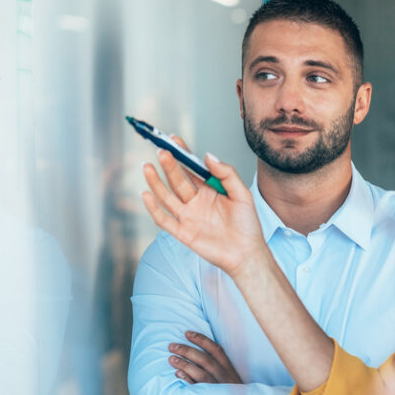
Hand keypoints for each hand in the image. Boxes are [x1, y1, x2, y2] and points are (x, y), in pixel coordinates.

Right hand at [142, 136, 268, 276]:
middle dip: (169, 166)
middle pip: (178, 180)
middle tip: (162, 151)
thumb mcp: (242, 194)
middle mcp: (196, 201)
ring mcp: (188, 217)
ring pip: (167, 197)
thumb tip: (208, 156)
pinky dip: (153, 208)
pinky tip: (146, 194)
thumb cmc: (248, 225)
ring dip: (156, 182)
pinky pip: (164, 219)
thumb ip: (226, 174)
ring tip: (148, 166)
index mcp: (209, 190)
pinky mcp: (183, 233)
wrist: (247, 254)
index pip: (192, 168)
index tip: (174, 140)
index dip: (183, 154)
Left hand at [168, 331, 243, 383]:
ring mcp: (219, 390)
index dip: (202, 340)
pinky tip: (177, 374)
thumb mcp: (231, 379)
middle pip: (206, 360)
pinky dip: (188, 381)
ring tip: (171, 358)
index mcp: (231, 370)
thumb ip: (220, 367)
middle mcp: (226, 378)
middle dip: (188, 351)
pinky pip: (199, 390)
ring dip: (185, 365)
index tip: (187, 333)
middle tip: (171, 346)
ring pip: (201, 374)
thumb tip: (199, 353)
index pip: (216, 350)